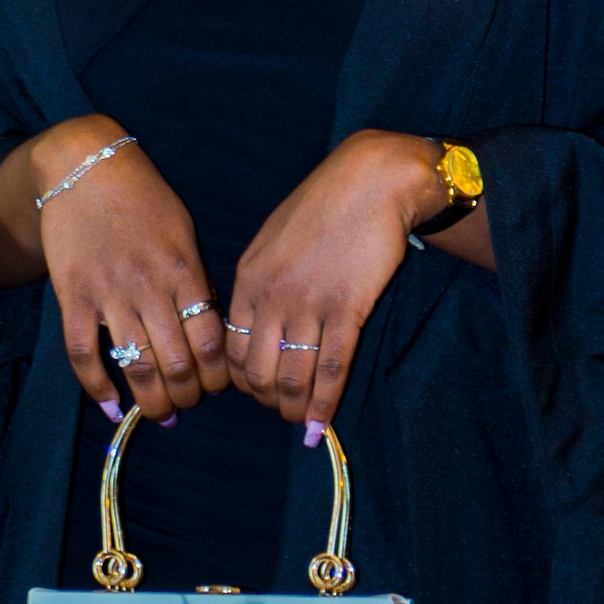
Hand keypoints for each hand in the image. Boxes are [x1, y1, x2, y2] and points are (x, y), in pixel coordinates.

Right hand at [4, 120, 229, 425]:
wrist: (86, 166)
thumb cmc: (144, 197)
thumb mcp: (183, 231)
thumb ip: (195, 279)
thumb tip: (208, 330)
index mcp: (184, 271)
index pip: (210, 343)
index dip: (216, 377)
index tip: (215, 387)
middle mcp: (150, 288)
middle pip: (176, 364)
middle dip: (185, 396)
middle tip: (185, 405)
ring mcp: (109, 294)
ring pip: (135, 366)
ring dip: (150, 401)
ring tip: (157, 414)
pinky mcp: (73, 296)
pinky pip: (84, 353)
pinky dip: (97, 387)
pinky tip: (110, 406)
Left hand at [225, 129, 440, 433]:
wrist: (371, 180)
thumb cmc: (324, 206)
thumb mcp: (275, 240)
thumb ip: (262, 283)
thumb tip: (258, 326)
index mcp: (248, 278)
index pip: (231, 349)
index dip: (242, 380)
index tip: (259, 389)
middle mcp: (271, 295)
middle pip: (256, 372)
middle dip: (267, 401)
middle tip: (281, 409)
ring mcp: (309, 304)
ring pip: (292, 378)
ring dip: (294, 410)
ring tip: (301, 422)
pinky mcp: (346, 308)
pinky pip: (331, 369)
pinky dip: (324, 403)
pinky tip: (322, 423)